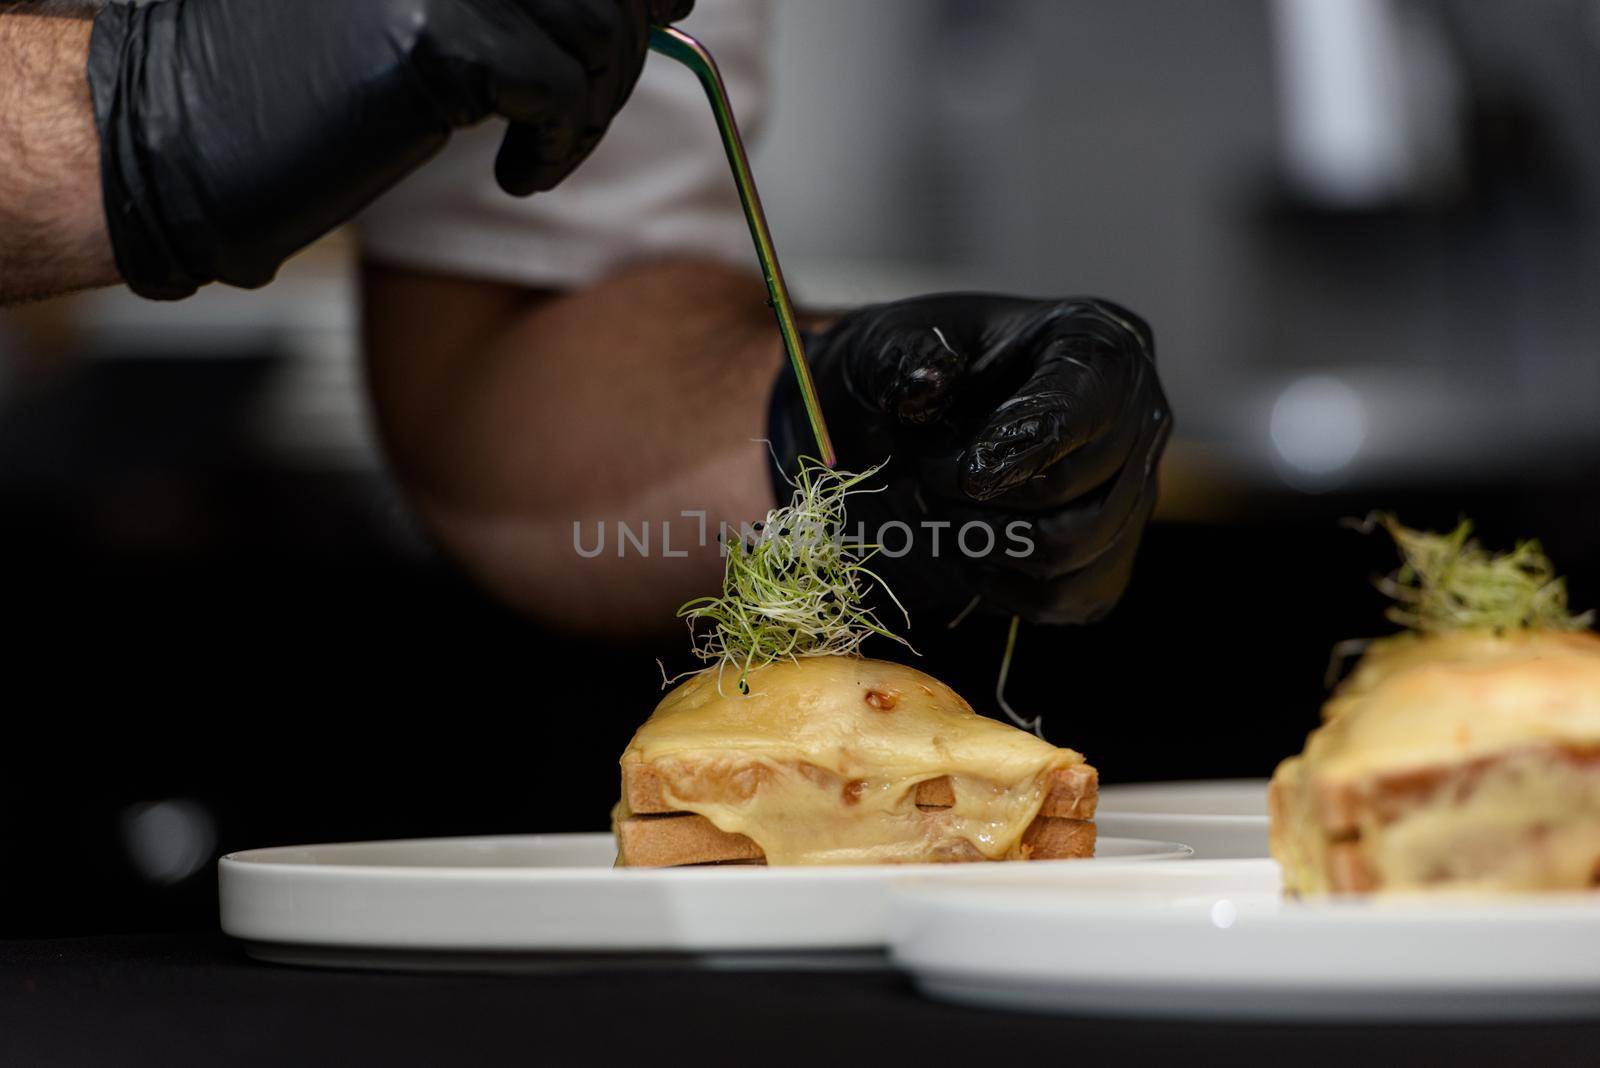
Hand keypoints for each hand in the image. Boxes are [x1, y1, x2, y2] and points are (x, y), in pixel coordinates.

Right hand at [88, 0, 692, 298]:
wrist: (173, 138)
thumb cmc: (288, 78)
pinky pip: (562, 94)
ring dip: (588, 112)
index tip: (652, 15)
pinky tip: (512, 175)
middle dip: (620, 54)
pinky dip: (556, 149)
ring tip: (535, 152)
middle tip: (573, 115)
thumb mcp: (414, 3)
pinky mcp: (438, 35)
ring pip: (600, 35)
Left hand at [771, 295, 1171, 626]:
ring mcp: (1136, 494)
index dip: (1026, 444)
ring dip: (986, 539)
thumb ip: (904, 356)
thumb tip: (923, 388)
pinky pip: (1067, 596)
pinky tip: (966, 551)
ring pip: (1072, 547)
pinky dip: (1004, 585)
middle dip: (980, 494)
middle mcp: (1139, 417)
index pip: (1083, 403)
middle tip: (923, 473)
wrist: (922, 423)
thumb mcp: (895, 340)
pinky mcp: (1111, 560)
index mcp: (1096, 344)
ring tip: (941, 510)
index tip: (972, 475)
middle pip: (1072, 486)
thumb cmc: (919, 369)